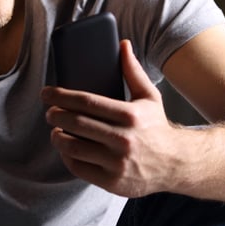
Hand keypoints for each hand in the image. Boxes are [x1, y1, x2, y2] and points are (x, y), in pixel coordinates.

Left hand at [41, 40, 185, 197]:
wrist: (177, 164)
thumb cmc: (157, 128)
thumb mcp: (150, 97)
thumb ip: (133, 71)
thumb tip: (123, 44)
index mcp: (130, 115)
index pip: (87, 102)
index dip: (61, 96)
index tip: (47, 93)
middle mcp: (124, 139)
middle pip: (76, 124)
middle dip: (55, 115)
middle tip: (49, 111)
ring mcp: (117, 163)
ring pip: (73, 147)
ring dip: (57, 137)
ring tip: (55, 130)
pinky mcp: (112, 181)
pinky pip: (79, 167)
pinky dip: (67, 156)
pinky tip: (66, 148)